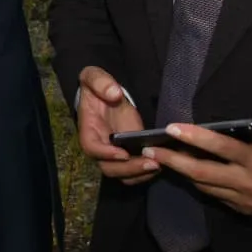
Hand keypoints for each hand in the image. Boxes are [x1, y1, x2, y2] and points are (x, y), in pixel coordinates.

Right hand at [75, 66, 157, 185]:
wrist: (107, 93)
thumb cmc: (98, 86)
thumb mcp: (94, 76)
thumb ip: (100, 82)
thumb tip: (114, 94)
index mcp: (89, 130)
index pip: (92, 148)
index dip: (105, 153)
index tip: (122, 152)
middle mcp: (100, 147)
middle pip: (109, 168)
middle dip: (130, 169)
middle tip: (152, 163)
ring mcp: (115, 154)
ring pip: (123, 175)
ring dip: (140, 174)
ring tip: (159, 165)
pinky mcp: (129, 155)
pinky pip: (135, 173)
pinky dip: (147, 173)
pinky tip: (162, 163)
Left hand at [146, 126, 251, 215]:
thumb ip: (241, 141)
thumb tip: (208, 134)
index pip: (221, 147)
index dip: (194, 137)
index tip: (171, 128)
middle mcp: (249, 183)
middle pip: (201, 173)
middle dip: (172, 160)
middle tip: (149, 150)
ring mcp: (245, 201)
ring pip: (203, 186)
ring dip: (181, 172)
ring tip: (161, 159)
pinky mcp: (243, 211)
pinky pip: (215, 195)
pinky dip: (200, 183)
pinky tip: (187, 173)